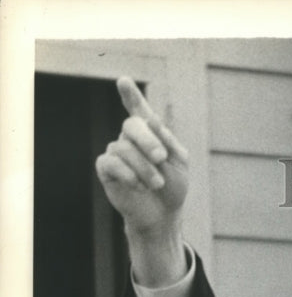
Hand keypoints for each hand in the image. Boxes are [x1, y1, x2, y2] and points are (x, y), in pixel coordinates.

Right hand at [95, 77, 188, 236]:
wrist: (162, 215)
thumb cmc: (173, 188)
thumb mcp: (179, 164)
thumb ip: (169, 142)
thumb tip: (153, 120)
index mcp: (151, 133)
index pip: (139, 109)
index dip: (131, 95)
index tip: (123, 81)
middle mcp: (131, 139)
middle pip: (131, 124)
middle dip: (148, 140)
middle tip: (161, 158)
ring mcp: (117, 153)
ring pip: (124, 148)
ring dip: (144, 167)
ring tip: (157, 184)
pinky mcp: (107, 170)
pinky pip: (111, 162)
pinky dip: (128, 174)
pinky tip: (140, 186)